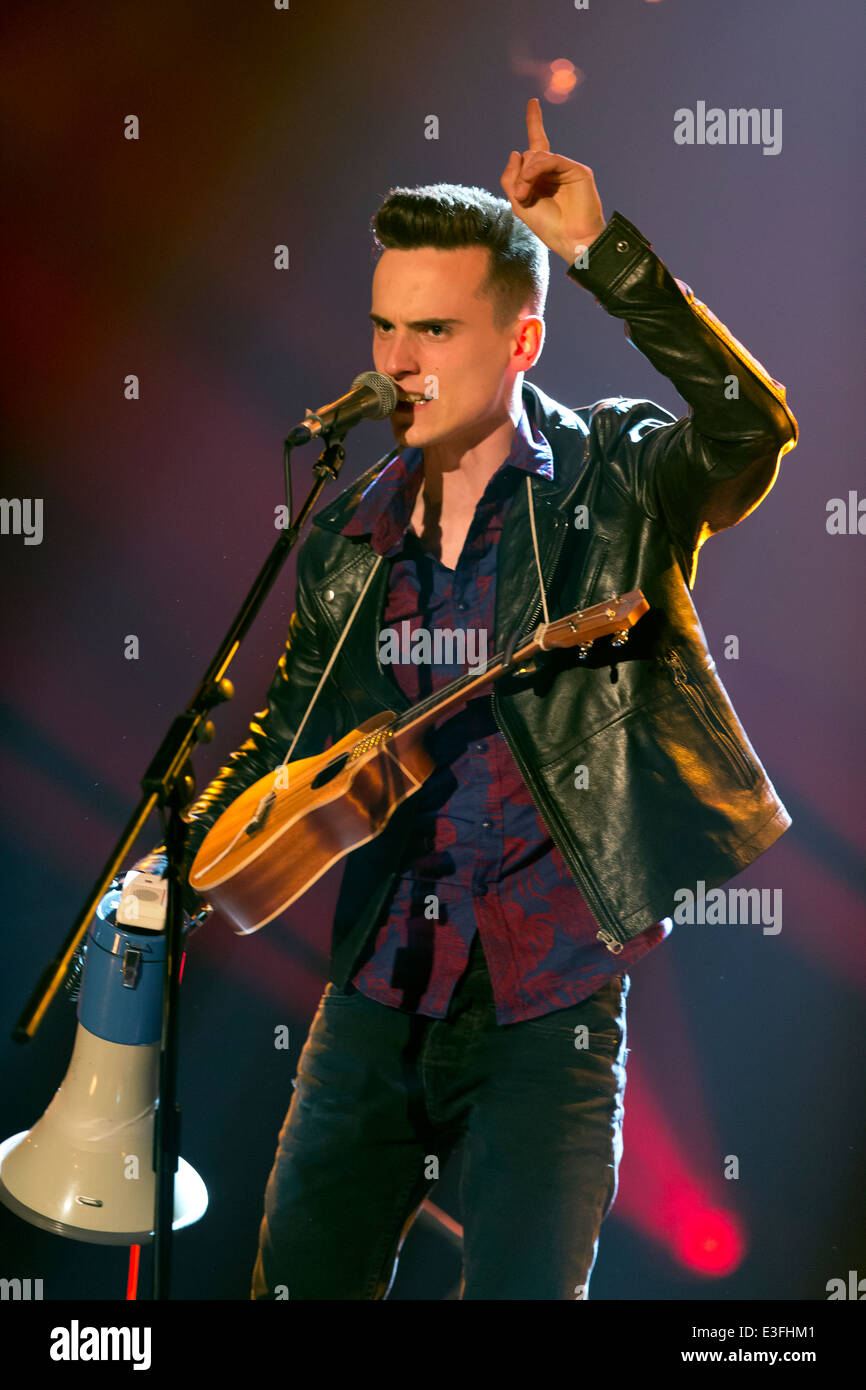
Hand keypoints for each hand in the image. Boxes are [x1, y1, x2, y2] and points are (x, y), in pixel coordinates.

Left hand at [500, 98, 605, 265]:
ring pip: (537, 156)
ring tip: (523, 195)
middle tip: (519, 196)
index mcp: (542, 176)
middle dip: (519, 175)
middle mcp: (555, 169)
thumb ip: (511, 178)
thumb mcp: (518, 203)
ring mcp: (567, 168)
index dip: (535, 123)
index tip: (533, 102)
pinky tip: (530, 184)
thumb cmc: (547, 226)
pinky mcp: (578, 170)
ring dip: (525, 174)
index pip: (537, 145)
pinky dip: (536, 170)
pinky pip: (550, 159)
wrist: (570, 240)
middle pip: (529, 155)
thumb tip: (515, 151)